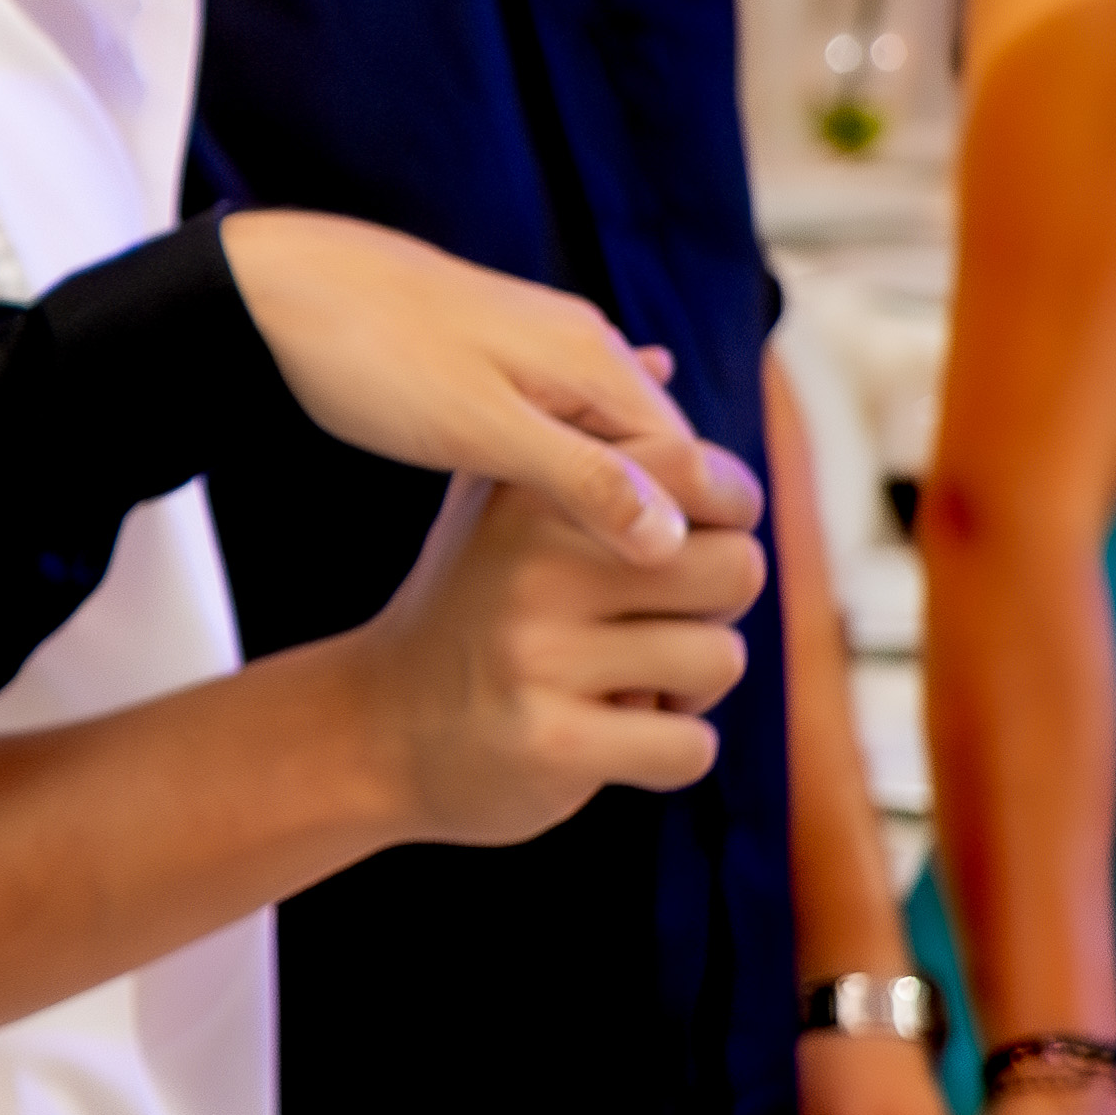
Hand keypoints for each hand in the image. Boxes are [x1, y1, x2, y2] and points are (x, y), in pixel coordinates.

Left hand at [220, 208, 749, 557]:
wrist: (278, 287)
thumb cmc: (373, 359)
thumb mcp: (479, 431)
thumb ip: (579, 479)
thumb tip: (672, 537)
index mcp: (596, 363)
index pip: (687, 460)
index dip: (689, 532)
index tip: (683, 604)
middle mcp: (583, 347)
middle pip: (655, 450)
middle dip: (656, 520)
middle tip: (650, 606)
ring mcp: (538, 347)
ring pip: (605, 437)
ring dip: (611, 497)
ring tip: (610, 574)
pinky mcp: (491, 356)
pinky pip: (557, 421)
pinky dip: (566, 465)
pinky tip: (561, 493)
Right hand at [353, 472, 764, 842]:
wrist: (378, 730)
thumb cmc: (467, 612)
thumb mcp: (499, 509)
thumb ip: (585, 445)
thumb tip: (663, 361)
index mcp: (534, 497)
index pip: (699, 472)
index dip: (725, 518)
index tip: (687, 554)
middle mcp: (534, 566)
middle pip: (737, 568)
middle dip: (716, 609)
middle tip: (659, 628)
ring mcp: (539, 656)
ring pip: (720, 659)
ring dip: (693, 688)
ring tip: (631, 686)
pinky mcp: (552, 744)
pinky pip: (690, 747)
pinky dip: (672, 752)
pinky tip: (616, 739)